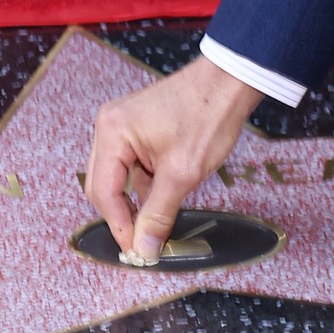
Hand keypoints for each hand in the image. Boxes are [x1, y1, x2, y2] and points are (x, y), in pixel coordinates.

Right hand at [85, 56, 257, 264]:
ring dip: (135, 200)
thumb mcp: (182, 173)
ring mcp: (122, 124)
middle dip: (123, 215)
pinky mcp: (136, 127)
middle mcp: (109, 126)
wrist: (230, 80)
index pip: (104, 193)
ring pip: (117, 177)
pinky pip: (130, 165)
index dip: (119, 227)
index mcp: (112, 132)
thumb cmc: (208, 116)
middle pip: (103, 185)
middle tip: (145, 242)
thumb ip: (158, 214)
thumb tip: (143, 250)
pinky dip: (144, 184)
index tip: (137, 252)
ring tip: (159, 218)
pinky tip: (164, 194)